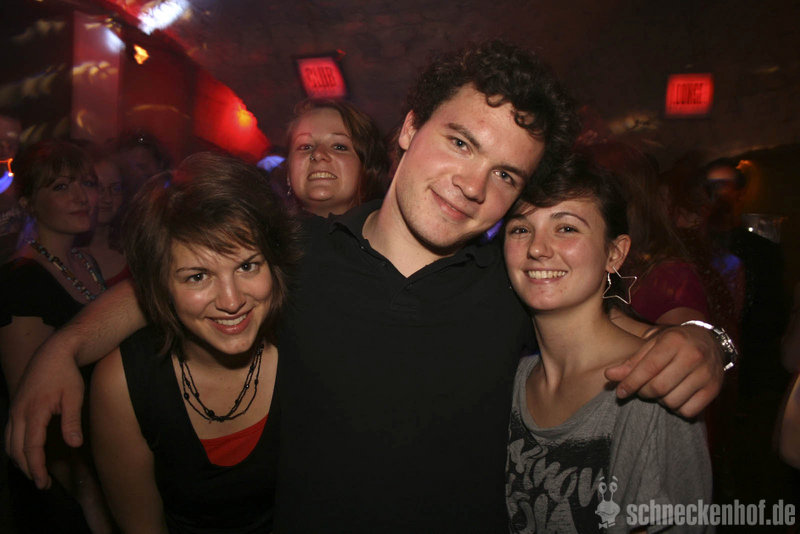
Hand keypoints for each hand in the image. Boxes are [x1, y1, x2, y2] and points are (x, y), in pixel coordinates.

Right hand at [5, 337, 84, 488]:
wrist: (52, 353)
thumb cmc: (66, 374)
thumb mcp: (74, 396)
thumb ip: (72, 421)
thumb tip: (74, 444)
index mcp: (33, 412)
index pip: (31, 448)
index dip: (36, 467)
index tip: (43, 482)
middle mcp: (18, 414)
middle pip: (16, 450)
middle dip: (28, 469)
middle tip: (42, 484)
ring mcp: (14, 410)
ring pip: (9, 443)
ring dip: (19, 461)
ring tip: (34, 473)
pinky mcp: (15, 407)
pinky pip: (9, 434)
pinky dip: (15, 448)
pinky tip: (25, 454)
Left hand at [604, 324, 723, 417]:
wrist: (709, 341)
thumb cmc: (674, 343)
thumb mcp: (652, 345)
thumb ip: (631, 362)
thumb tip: (609, 376)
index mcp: (674, 341)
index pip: (648, 368)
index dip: (631, 383)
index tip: (620, 392)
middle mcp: (693, 356)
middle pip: (658, 387)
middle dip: (644, 392)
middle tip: (642, 389)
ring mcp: (706, 373)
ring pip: (672, 401)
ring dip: (660, 400)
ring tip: (661, 390)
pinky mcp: (714, 389)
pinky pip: (688, 411)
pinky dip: (677, 409)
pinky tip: (675, 395)